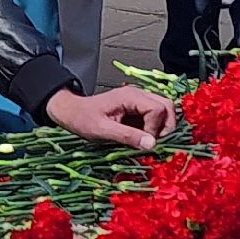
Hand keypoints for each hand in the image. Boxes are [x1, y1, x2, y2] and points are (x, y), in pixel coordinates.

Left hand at [44, 85, 177, 149]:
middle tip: (152, 142)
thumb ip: (127, 136)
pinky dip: (154, 129)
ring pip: (164, 110)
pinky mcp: (137, 109)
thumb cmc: (82, 118)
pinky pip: (155, 116)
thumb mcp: (102, 130)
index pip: (158, 109)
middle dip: (166, 126)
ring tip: (147, 140)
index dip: (155, 128)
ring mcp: (138, 101)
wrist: (71, 112)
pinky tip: (141, 138)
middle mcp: (138, 95)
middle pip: (167, 106)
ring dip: (161, 128)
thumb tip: (152, 144)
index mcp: (130, 96)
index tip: (144, 141)